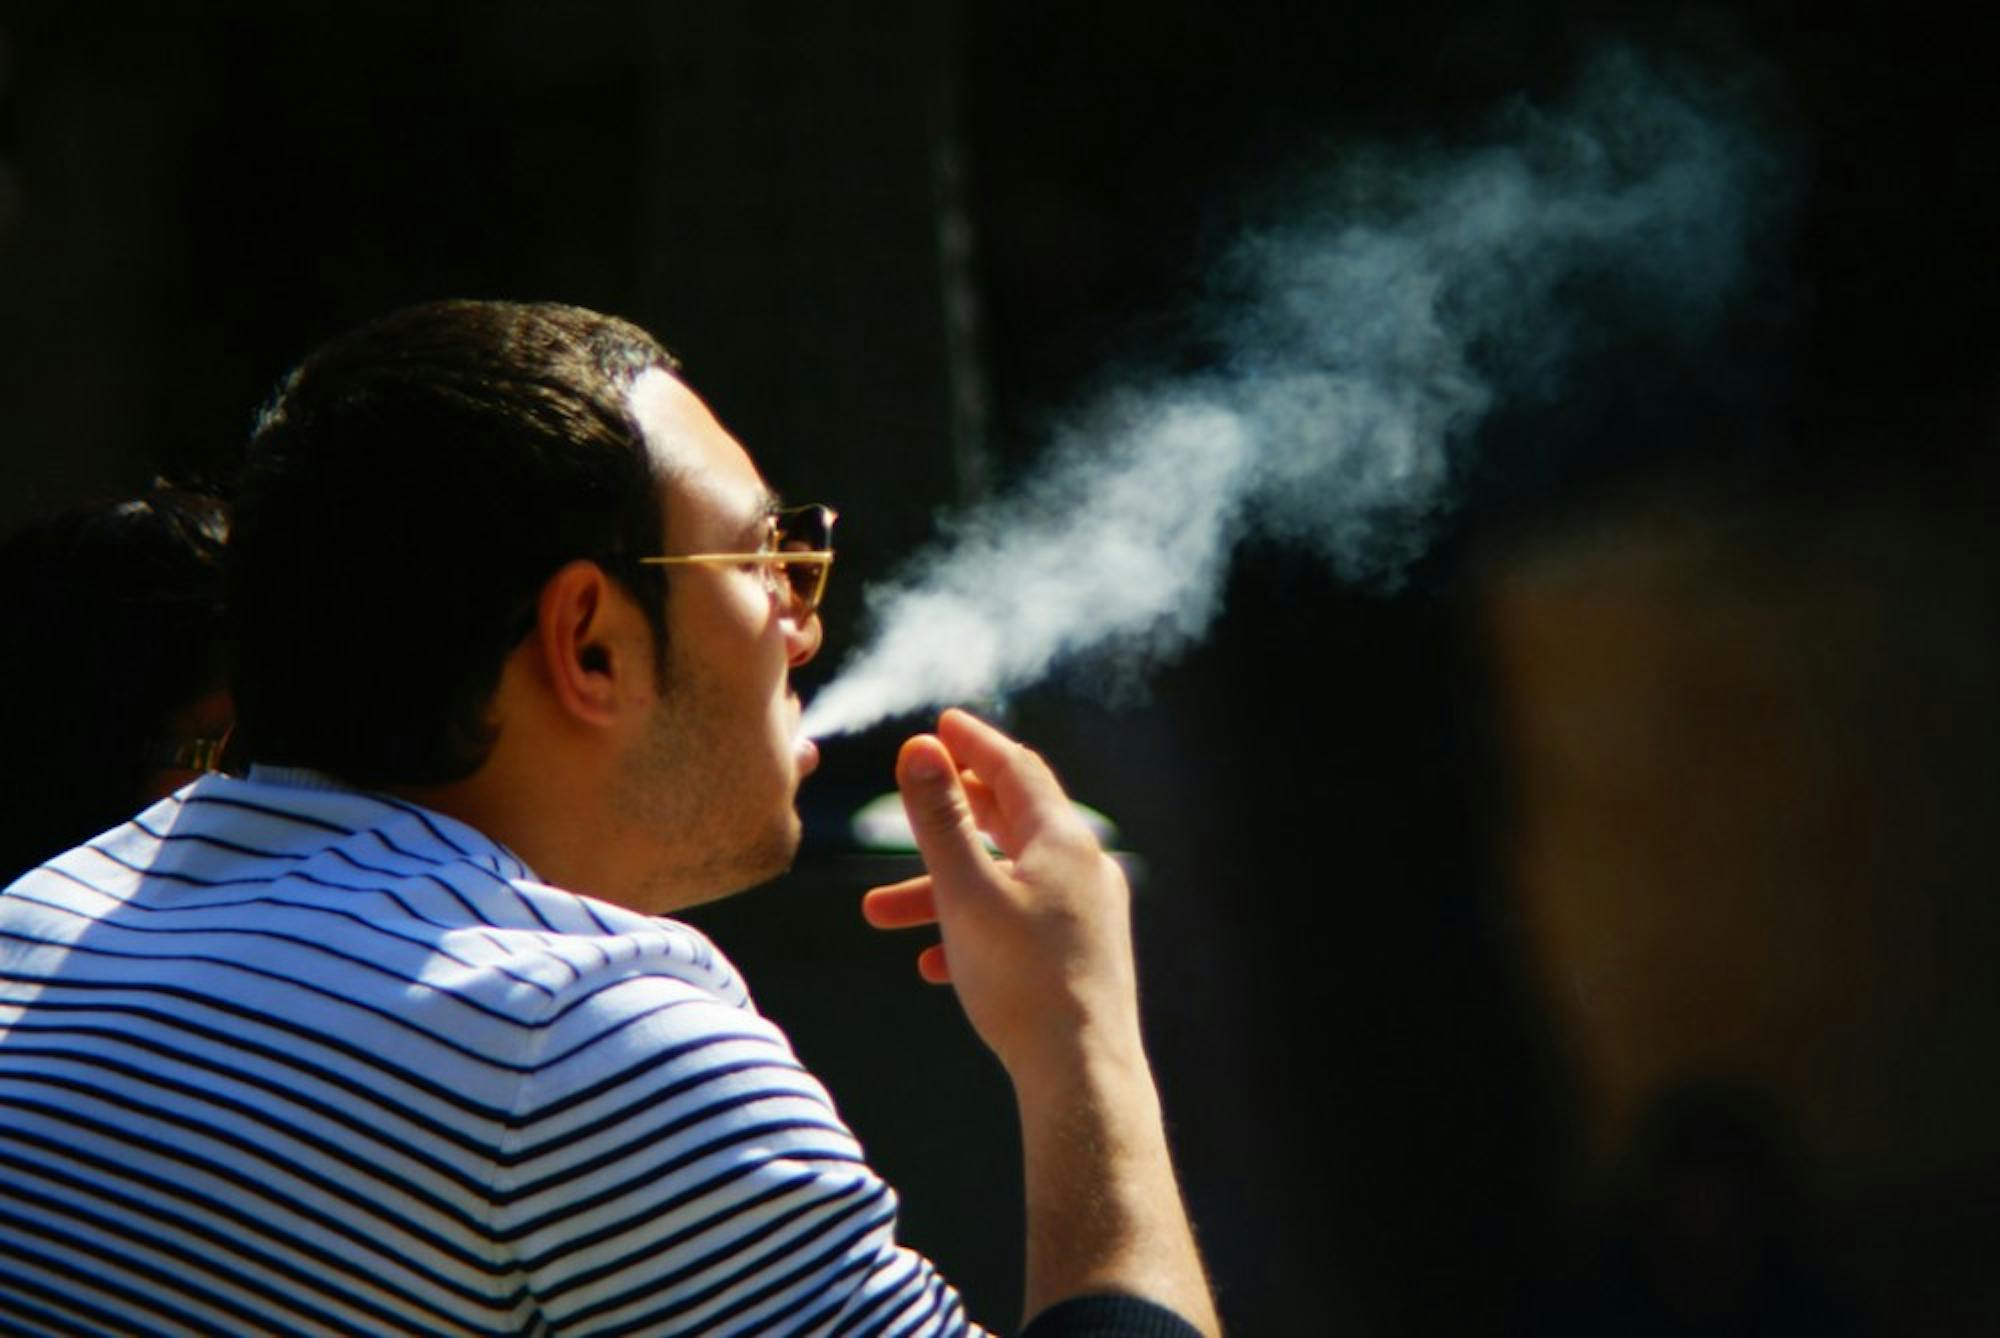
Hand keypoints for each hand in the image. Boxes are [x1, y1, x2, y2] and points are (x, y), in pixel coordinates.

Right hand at [862, 708, 1142, 1085]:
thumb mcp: (965, 892)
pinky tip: (934, 964)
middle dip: (948, 818)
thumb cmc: (1021, 982)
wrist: (1079, 1076)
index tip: (940, 725)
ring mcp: (1086, 914)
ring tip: (879, 915)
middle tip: (913, 797)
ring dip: (944, 888)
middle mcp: (1083, 869)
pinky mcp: (1082, 956)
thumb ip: (939, 819)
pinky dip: (974, 927)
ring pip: (1006, 881)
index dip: (973, 744)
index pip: (1015, 768)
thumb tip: (920, 748)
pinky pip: (1020, 925)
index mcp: (1062, 841)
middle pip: (1011, 821)